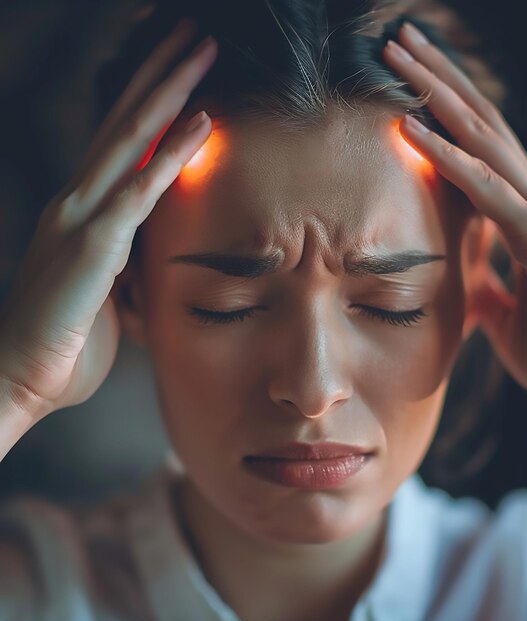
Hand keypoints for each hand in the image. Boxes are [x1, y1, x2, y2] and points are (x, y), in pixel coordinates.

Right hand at [0, 18, 216, 424]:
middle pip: (126, 122)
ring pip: (132, 138)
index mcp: (84, 212)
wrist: (21, 377)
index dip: (152, 103)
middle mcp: (79, 200)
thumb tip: (154, 261)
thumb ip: (130, 265)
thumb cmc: (66, 340)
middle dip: (161, 74)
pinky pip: (140, 190)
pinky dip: (173, 154)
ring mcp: (82, 216)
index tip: (183, 72)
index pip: (122, 144)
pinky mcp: (94, 242)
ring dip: (170, 90)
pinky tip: (202, 121)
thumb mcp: (108, 293)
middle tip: (195, 35)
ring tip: (201, 49)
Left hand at [383, 22, 526, 426]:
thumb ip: (489, 291)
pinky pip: (486, 190)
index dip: (444, 110)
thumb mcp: (509, 319)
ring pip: (482, 137)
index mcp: (523, 215)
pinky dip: (449, 158)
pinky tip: (414, 128)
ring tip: (400, 53)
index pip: (479, 147)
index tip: (405, 81)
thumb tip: (470, 283)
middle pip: (479, 123)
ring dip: (437, 94)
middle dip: (437, 78)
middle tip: (396, 39)